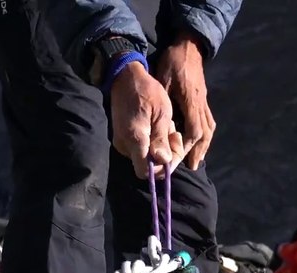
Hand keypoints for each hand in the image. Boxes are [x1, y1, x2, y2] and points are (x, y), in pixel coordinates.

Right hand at [109, 62, 185, 178]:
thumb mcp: (161, 114)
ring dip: (161, 145)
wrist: (125, 76)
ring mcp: (121, 142)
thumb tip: (163, 161)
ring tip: (167, 125)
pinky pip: (141, 147)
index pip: (145, 172)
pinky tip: (158, 125)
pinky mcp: (122, 137)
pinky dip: (153, 140)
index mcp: (134, 139)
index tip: (171, 154)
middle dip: (166, 154)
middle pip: (148, 165)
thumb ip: (161, 139)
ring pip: (146, 156)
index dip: (161, 169)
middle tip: (174, 133)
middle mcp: (124, 145)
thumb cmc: (146, 92)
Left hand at [153, 33, 215, 171]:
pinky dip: (205, 136)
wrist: (189, 47)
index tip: (181, 157)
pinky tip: (200, 142)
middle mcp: (201, 105)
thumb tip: (159, 124)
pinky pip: (208, 122)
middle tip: (192, 166)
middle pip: (205, 134)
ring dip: (204, 146)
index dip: (188, 146)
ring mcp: (204, 103)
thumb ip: (163, 101)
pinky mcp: (204, 100)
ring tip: (197, 159)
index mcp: (191, 101)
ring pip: (209, 129)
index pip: (194, 130)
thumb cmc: (173, 62)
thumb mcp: (163, 78)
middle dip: (198, 152)